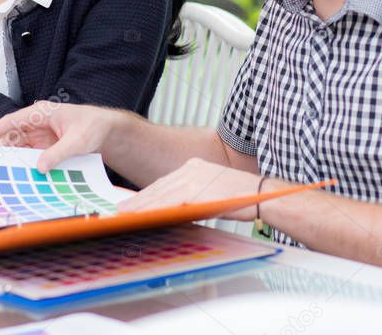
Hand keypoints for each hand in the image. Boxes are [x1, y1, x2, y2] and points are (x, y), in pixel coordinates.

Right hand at [0, 101, 121, 172]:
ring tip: (5, 175)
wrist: (106, 130)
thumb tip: (39, 167)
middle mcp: (37, 122)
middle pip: (12, 137)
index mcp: (41, 113)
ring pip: (18, 148)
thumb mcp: (77, 140)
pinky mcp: (45, 146)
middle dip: (2, 150)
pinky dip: (24, 164)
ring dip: (13, 160)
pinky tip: (22, 176)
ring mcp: (40, 135)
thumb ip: (58, 153)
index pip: (12, 120)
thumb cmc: (93, 126)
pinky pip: (29, 155)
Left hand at [117, 158, 259, 220]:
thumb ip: (191, 196)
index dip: (146, 194)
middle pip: (159, 187)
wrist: (260, 194)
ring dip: (141, 206)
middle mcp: (192, 168)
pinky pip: (171, 202)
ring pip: (161, 194)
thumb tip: (170, 210)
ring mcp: (194, 177)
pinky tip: (144, 215)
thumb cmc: (240, 197)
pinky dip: (155, 209)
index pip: (164, 182)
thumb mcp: (211, 192)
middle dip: (139, 200)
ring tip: (125, 214)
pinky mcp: (197, 189)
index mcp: (195, 166)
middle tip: (120, 209)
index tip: (131, 202)